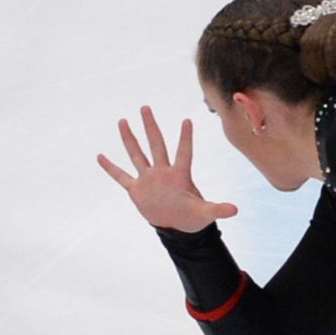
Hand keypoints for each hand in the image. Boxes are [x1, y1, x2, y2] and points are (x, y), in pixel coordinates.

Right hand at [96, 107, 238, 231]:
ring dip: (129, 139)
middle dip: (151, 126)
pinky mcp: (137, 190)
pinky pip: (121, 176)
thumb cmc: (192, 217)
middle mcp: (162, 172)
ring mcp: (148, 179)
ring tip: (123, 121)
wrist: (175, 227)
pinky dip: (111, 168)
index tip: (187, 120)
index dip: (186, 138)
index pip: (184, 153)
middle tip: (145, 107)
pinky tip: (100, 156)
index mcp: (180, 175)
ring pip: (137, 154)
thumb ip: (217, 209)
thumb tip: (235, 210)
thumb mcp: (205, 213)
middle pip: (156, 144)